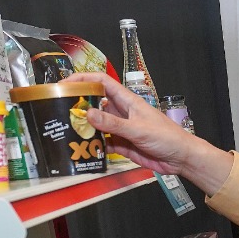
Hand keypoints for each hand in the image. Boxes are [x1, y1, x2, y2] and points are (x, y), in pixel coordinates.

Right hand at [71, 72, 225, 185]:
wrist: (180, 158)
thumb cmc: (166, 137)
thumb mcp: (138, 129)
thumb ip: (113, 123)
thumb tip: (88, 113)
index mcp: (127, 101)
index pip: (102, 82)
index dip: (84, 79)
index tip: (65, 83)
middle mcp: (121, 112)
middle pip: (94, 103)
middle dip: (78, 105)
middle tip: (58, 111)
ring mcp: (120, 128)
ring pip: (96, 124)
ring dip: (83, 127)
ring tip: (64, 131)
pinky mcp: (121, 144)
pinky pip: (102, 142)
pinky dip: (92, 145)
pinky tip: (81, 149)